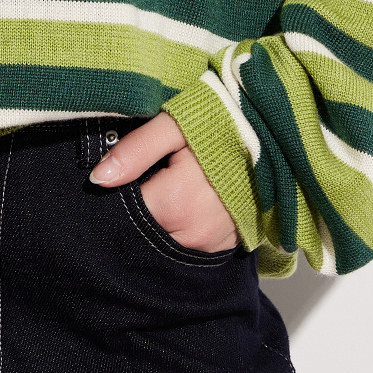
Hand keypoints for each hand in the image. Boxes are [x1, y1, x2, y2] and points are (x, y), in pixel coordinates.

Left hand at [90, 111, 238, 251]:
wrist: (273, 137)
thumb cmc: (221, 125)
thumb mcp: (174, 126)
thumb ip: (135, 151)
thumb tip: (98, 179)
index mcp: (174, 204)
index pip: (124, 211)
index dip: (117, 193)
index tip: (122, 176)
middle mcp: (192, 235)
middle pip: (142, 231)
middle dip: (137, 210)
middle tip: (148, 180)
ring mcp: (211, 245)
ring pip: (164, 243)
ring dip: (158, 222)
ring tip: (167, 190)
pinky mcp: (224, 247)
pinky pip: (188, 246)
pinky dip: (180, 229)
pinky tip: (185, 205)